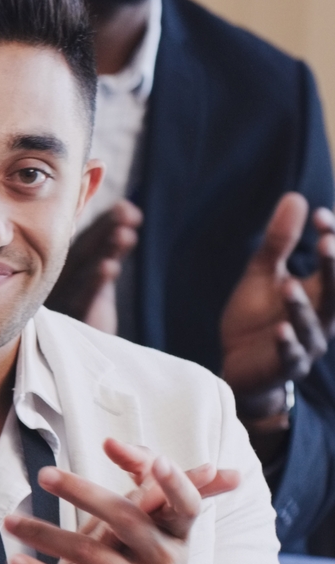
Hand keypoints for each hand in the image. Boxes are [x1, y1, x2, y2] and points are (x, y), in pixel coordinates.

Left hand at [4, 438, 231, 563]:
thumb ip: (139, 486)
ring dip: (46, 535)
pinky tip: (17, 562)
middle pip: (126, 519)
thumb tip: (113, 442)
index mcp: (177, 534)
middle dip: (83, 493)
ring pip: (93, 556)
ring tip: (10, 522)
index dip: (175, 483)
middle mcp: (169, 560)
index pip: (185, 503)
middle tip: (44, 474)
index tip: (156, 461)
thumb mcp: (154, 531)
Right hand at [44, 201, 140, 332]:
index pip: (86, 241)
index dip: (105, 223)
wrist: (61, 355)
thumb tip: (127, 208)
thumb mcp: (93, 278)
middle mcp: (61, 280)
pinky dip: (95, 281)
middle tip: (126, 212)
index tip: (127, 207)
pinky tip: (110, 266)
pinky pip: (84, 298)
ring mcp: (64, 298)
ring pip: (86, 270)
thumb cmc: (81, 311)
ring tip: (124, 234)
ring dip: (105, 251)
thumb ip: (107, 249)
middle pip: (85, 251)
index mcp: (65, 268)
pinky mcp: (72, 318)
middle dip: (106, 230)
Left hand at [218, 192, 330, 427]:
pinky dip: (287, 343)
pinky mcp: (285, 366)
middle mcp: (321, 317)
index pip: (334, 264)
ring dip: (301, 304)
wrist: (238, 366)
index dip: (332, 240)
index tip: (320, 216)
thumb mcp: (263, 275)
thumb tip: (295, 197)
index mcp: (320, 293)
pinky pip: (291, 356)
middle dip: (334, 268)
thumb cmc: (257, 318)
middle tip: (328, 241)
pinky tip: (280, 329)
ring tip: (289, 284)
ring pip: (312, 323)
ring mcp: (306, 343)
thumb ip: (279, 241)